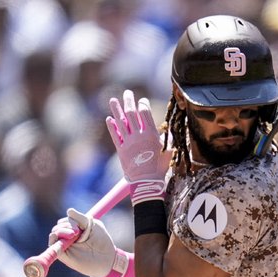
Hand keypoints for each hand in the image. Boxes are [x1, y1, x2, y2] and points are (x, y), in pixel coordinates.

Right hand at [49, 208, 127, 276]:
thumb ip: (81, 218)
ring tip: (74, 235)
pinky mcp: (63, 254)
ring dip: (62, 231)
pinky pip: (52, 245)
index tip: (82, 223)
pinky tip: (64, 239)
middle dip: (67, 225)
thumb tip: (69, 211)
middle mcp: (68, 236)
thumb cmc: (102, 241)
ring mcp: (65, 245)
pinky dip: (55, 240)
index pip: (66, 220)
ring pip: (54, 233)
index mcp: (75, 228)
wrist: (107, 258)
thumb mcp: (93, 225)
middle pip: (59, 226)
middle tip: (78, 231)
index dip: (71, 219)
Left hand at [106, 89, 171, 204]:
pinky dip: (111, 126)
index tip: (141, 100)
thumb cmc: (161, 167)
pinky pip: (114, 136)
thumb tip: (167, 131)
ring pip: (120, 122)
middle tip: (127, 93)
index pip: (144, 113)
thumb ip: (167, 139)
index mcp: (151, 134)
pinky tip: (109, 119)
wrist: (147, 182)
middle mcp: (138, 136)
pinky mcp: (121, 150)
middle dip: (128, 101)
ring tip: (113, 100)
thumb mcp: (168, 151)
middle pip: (131, 113)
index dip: (142, 104)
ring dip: (116, 110)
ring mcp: (128, 142)